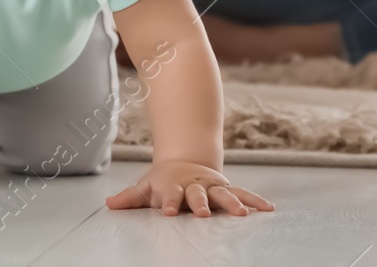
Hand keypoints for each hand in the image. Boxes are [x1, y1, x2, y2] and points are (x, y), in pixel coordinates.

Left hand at [106, 159, 273, 216]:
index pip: (169, 195)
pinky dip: (255, 200)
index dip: (168, 202)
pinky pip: (243, 194)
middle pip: (198, 194)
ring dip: (233, 203)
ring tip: (242, 214)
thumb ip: (130, 198)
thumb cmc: (164, 180)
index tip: (166, 212)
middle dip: (201, 203)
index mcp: (174, 185)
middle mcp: (195, 185)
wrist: (186, 161)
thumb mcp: (146, 186)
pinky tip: (268, 209)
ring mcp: (212, 186)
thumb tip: (108, 203)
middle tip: (204, 213)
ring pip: (223, 194)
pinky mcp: (227, 188)